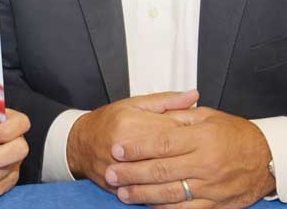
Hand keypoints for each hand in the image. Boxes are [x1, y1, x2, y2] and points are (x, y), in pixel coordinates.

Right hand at [67, 90, 198, 189]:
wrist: (80, 143)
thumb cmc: (107, 121)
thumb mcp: (134, 104)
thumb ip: (166, 101)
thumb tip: (192, 95)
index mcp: (131, 124)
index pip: (171, 129)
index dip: (192, 133)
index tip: (206, 134)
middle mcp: (125, 147)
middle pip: (167, 155)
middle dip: (188, 155)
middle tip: (203, 155)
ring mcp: (121, 169)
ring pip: (159, 176)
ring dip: (178, 176)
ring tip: (193, 173)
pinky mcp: (119, 185)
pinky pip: (147, 191)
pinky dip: (162, 190)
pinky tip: (176, 189)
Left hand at [105, 107, 274, 208]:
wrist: (268, 159)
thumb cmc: (237, 135)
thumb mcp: (209, 116)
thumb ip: (180, 115)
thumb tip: (155, 115)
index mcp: (201, 138)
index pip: (161, 143)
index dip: (137, 148)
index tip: (118, 150)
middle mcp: (205, 163)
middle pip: (161, 170)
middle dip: (132, 173)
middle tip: (111, 174)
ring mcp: (211, 187)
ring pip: (170, 193)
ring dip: (143, 195)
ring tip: (123, 193)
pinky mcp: (216, 204)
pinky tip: (149, 206)